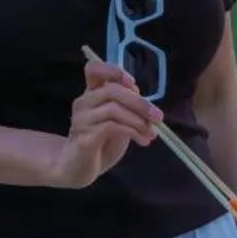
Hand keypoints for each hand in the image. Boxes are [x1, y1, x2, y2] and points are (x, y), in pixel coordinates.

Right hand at [51, 58, 159, 188]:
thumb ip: (128, 107)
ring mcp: (81, 119)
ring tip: (151, 133)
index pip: (93, 69)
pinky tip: (143, 141)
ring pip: (113, 109)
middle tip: (158, 117)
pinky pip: (111, 127)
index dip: (112, 70)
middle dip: (139, 103)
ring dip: (138, 120)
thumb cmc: (101, 142)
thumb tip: (146, 102)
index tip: (132, 82)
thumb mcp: (119, 121)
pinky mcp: (84, 137)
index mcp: (91, 93)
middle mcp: (83, 102)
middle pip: (111, 90)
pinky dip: (132, 132)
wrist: (79, 168)